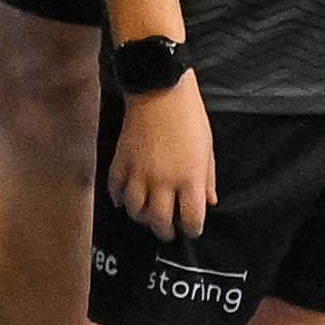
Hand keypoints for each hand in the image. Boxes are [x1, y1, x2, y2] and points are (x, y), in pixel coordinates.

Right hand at [107, 77, 215, 235]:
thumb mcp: (207, 150)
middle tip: (167, 231)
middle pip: (159, 220)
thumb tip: (208, 201)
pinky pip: (116, 190)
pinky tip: (125, 199)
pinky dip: (120, 199)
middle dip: (165, 231)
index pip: (190, 218)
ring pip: (135, 210)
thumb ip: (207, 179)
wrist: (159, 92)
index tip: (191, 229)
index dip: (191, 229)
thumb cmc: (190, 119)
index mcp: (190, 178)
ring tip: (146, 216)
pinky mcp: (120, 162)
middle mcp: (163, 181)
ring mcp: (139, 173)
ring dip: (141, 217)